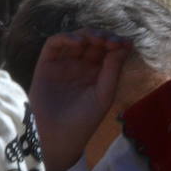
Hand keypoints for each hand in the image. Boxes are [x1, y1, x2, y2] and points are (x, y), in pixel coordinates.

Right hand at [29, 31, 130, 170]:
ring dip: (86, 35)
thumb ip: (113, 70)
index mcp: (97, 73)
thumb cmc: (84, 120)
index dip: (116, 43)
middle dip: (102, 37)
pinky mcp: (46, 63)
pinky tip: (78, 42)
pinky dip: (65, 38)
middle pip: (92, 41)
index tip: (124, 43)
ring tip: (96, 40)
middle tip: (110, 40)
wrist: (59, 135)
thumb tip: (124, 45)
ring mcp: (63, 63)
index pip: (107, 51)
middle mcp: (80, 65)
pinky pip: (54, 44)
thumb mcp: (104, 95)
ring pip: (74, 39)